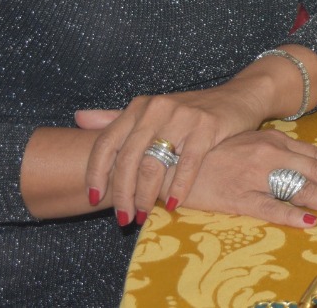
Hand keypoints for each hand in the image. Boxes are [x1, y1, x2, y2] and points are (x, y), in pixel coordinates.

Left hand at [76, 79, 272, 224]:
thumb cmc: (191, 110)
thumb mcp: (152, 111)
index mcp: (139, 106)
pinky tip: (172, 205)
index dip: (96, 173)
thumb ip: (116, 118)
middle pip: (128, 159)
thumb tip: (78, 119)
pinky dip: (178, 188)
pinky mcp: (207, 126)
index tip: (93, 198)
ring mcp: (182, 116)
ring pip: (154, 164)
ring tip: (142, 216)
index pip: (106, 143)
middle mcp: (157, 108)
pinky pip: (188, 164)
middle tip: (122, 218)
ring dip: (145, 196)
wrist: (238, 97)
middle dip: (121, 194)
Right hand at [183, 129, 316, 226]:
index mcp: (275, 139)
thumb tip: (307, 165)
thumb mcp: (249, 143)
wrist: (167, 155)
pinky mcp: (235, 196)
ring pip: (301, 188)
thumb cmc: (210, 150)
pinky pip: (268, 206)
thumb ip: (277, 152)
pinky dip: (291, 214)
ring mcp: (254, 175)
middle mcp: (270, 153)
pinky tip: (310, 221)